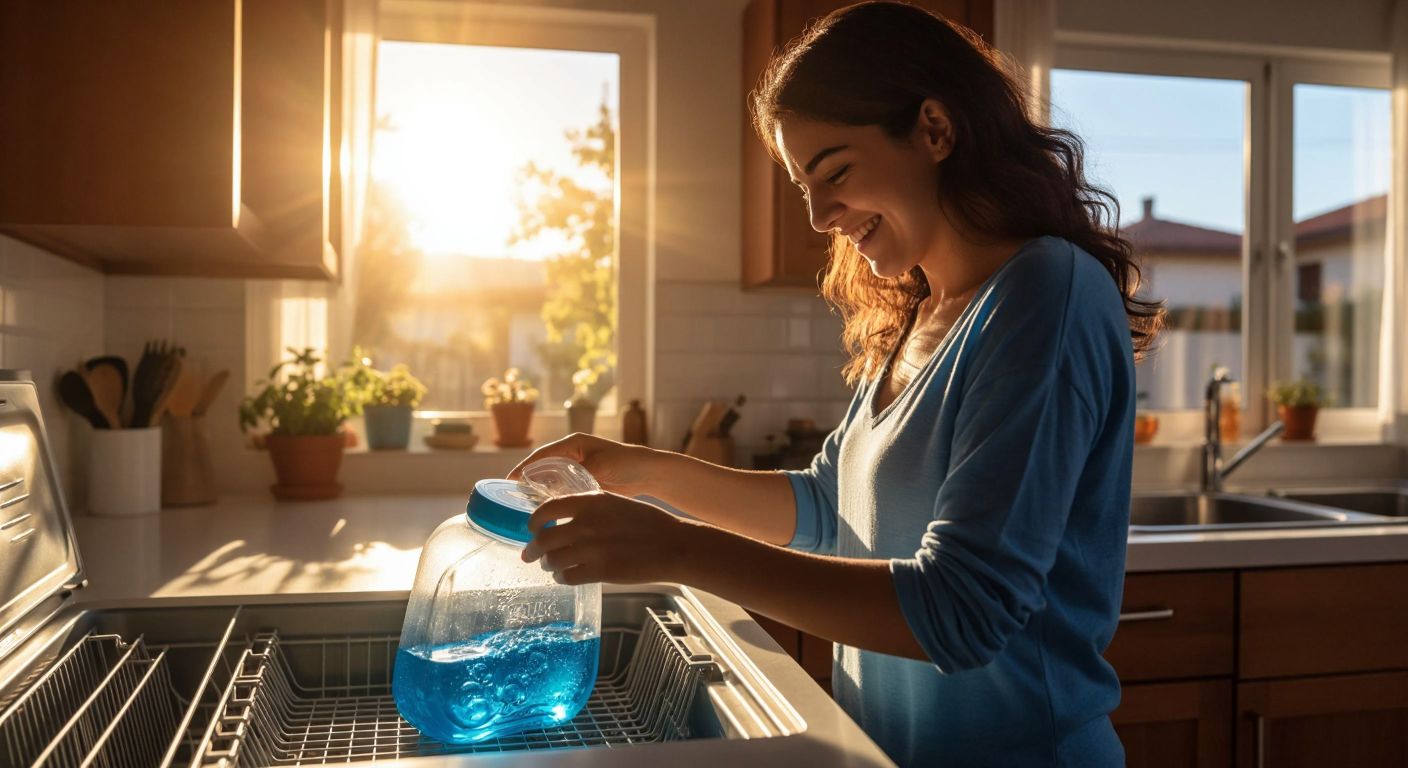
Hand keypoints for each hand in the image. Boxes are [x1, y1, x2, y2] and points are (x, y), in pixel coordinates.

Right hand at [507, 433, 659, 496]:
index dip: (523, 467)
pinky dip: (553, 499)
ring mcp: (577, 469)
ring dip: (539, 492)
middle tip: (512, 498)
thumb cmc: (628, 463)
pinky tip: (547, 512)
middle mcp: (572, 454)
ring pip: (551, 480)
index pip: (541, 455)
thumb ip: (579, 476)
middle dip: (527, 481)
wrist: (648, 473)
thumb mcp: (601, 467)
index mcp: (573, 444)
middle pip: (542, 468)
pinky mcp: (583, 482)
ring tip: (524, 507)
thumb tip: (557, 490)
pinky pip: (562, 490)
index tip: (509, 480)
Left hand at [521, 491, 700, 584]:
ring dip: (548, 565)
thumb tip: (566, 520)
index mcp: (590, 501)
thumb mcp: (616, 503)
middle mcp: (586, 523)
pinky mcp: (599, 571)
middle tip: (529, 555)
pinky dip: (562, 578)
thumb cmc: (649, 523)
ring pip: (553, 560)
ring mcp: (591, 549)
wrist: (673, 545)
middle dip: (533, 550)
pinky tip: (566, 576)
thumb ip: (590, 509)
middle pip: (544, 539)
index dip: (534, 522)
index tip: (532, 528)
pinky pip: (567, 577)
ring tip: (552, 567)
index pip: (546, 510)